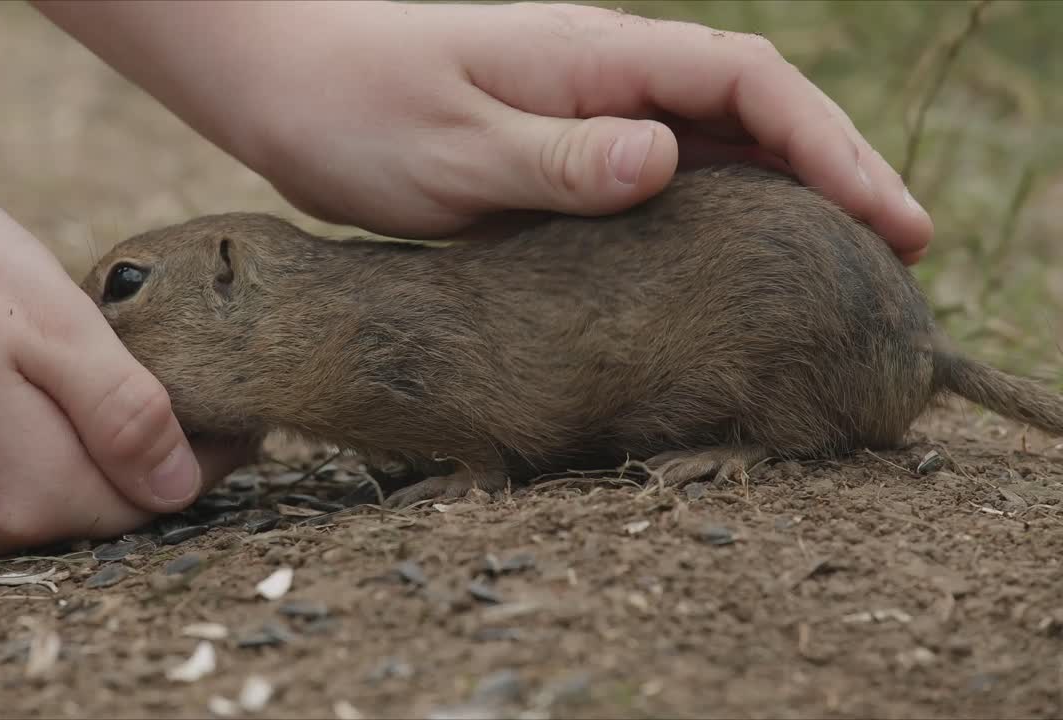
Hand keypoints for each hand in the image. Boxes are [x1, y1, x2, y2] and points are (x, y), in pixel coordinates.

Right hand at [0, 136, 243, 557]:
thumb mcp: (51, 325)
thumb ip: (125, 414)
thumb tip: (185, 483)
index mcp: (34, 489)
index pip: (163, 498)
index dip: (214, 454)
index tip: (242, 407)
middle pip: (113, 508)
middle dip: (161, 456)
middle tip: (196, 390)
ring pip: (59, 500)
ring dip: (101, 454)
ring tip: (127, 386)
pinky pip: (6, 490)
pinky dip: (45, 453)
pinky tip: (47, 399)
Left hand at [38, 0, 932, 263]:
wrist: (276, 80)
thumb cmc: (350, 101)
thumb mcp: (448, 142)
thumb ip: (555, 158)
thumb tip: (668, 161)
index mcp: (594, 59)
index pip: (750, 82)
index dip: (833, 146)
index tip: (894, 219)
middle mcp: (602, 82)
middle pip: (751, 117)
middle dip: (831, 179)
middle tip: (895, 260)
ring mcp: (577, 120)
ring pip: (708, 154)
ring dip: (776, 205)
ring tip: (834, 277)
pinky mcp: (547, 161)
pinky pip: (647, 191)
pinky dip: (701, 224)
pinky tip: (720, 275)